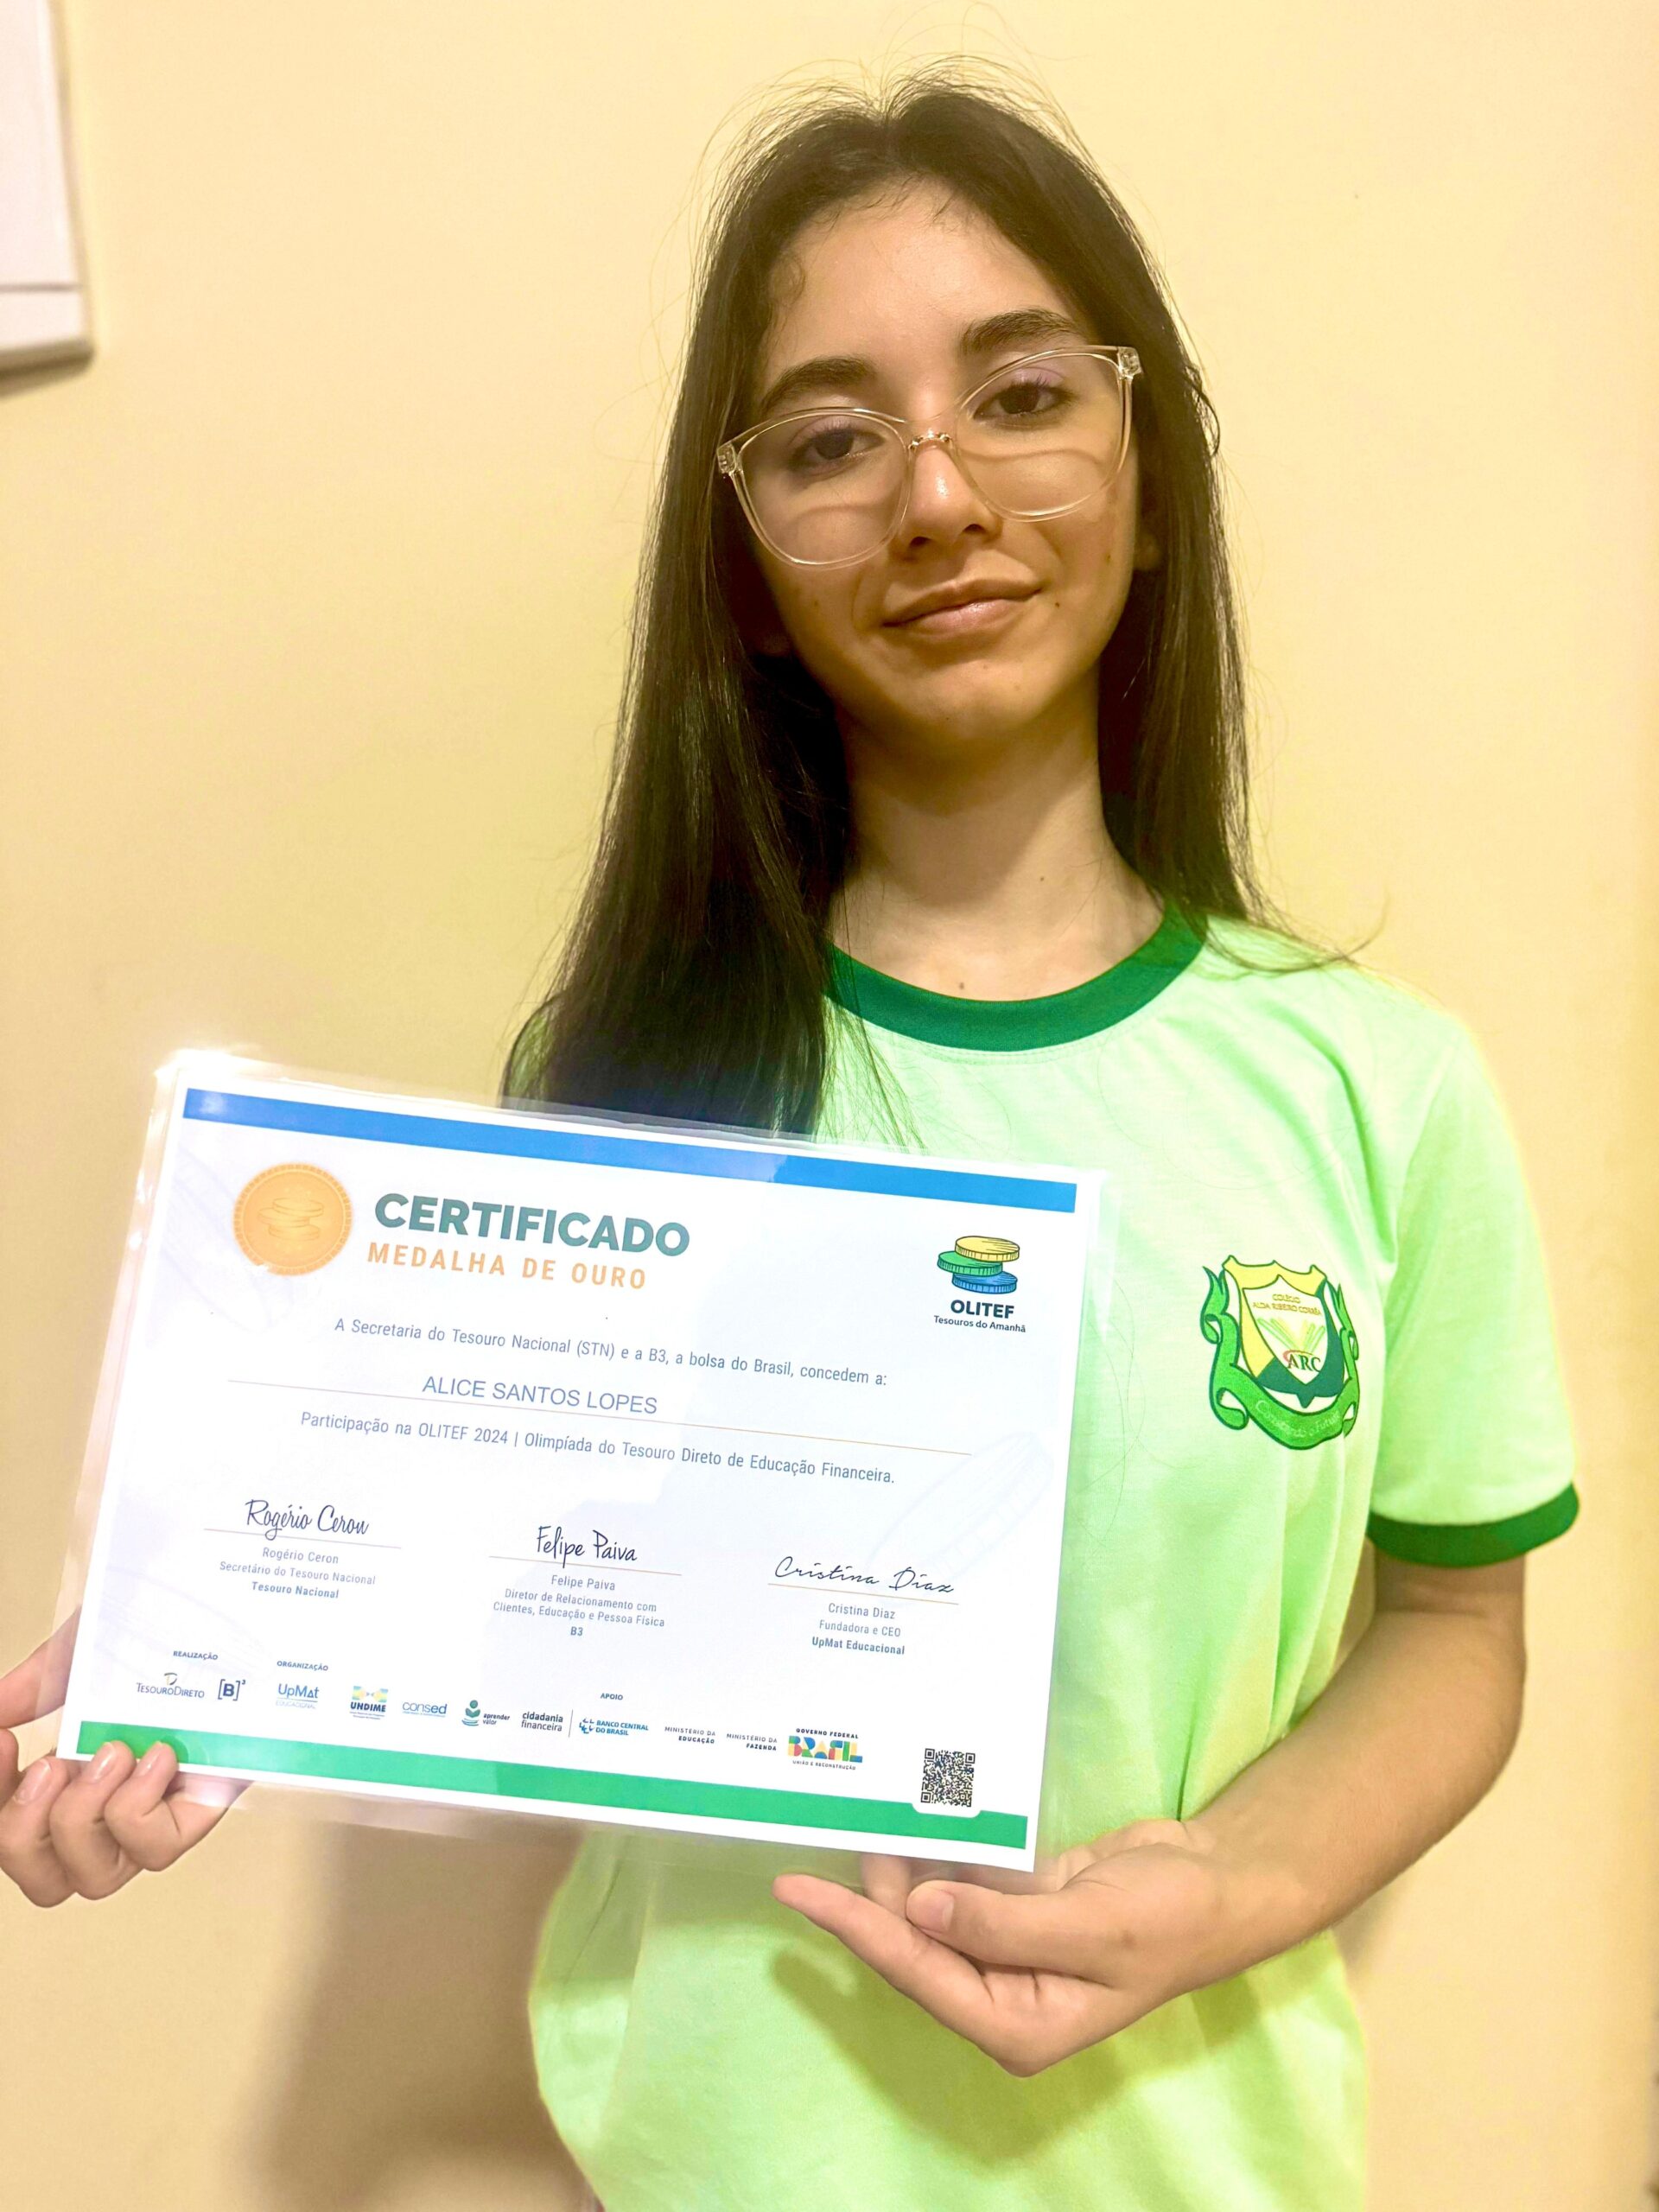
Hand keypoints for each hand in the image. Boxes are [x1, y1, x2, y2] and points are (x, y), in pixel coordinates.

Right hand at [0, 1611, 242, 1905]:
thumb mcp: (81, 1654)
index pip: (11, 1833)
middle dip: (27, 1829)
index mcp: (66, 1783)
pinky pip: (157, 1849)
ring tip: (111, 1752)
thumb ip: (34, 1687)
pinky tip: (155, 1756)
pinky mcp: (201, 1811)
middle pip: (45, 1882)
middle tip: (50, 1764)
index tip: (3, 1740)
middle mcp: (105, 1813)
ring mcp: (152, 1819)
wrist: (223, 1613)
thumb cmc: (153, 1638)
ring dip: (85, 1817)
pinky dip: (139, 1808)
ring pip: (95, 1878)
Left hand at [773, 1817, 1290, 2075]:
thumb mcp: (1090, 1930)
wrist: (1219, 1880)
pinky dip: (941, 1850)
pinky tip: (914, 1814)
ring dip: (903, 1863)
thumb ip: (1000, 1925)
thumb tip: (918, 1909)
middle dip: (872, 1892)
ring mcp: (1010, 1948)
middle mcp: (1003, 1992)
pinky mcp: (1021, 1906)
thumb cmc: (1167, 1919)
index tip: (797, 1892)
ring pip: (933, 1908)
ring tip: (863, 1811)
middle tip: (836, 1825)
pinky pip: (965, 1880)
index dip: (854, 1930)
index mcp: (1016, 2022)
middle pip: (914, 1942)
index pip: (917, 1972)